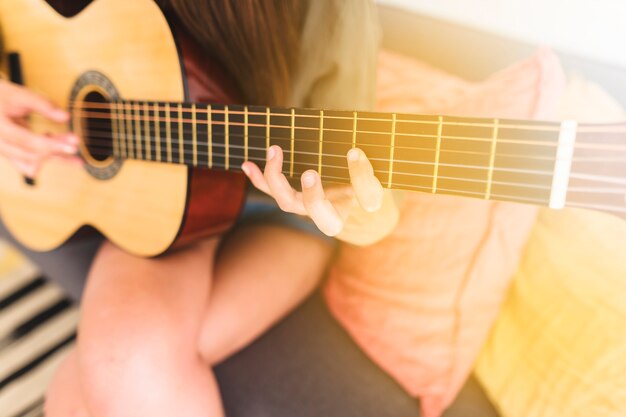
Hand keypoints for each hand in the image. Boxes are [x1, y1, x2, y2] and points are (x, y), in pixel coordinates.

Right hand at [0, 79, 79, 177]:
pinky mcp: (10, 153)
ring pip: (30, 163)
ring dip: (52, 158)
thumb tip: (66, 116)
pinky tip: (60, 153)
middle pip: (31, 154)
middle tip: (75, 140)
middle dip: (56, 149)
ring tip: (73, 154)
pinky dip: (43, 159)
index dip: (52, 144)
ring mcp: (3, 150)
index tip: (73, 144)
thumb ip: (42, 104)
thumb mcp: (18, 94)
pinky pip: (28, 164)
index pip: (28, 141)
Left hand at [241, 146, 399, 245]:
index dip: (355, 179)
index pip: (354, 201)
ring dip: (274, 177)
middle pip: (308, 209)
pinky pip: (270, 189)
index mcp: (339, 217)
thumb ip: (365, 177)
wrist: (345, 205)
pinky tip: (247, 164)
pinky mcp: (290, 196)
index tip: (354, 153)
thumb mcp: (370, 188)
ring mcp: (300, 206)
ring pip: (284, 199)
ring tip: (273, 150)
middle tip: (310, 172)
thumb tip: (354, 154)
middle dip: (309, 194)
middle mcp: (316, 215)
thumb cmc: (360, 195)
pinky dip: (258, 178)